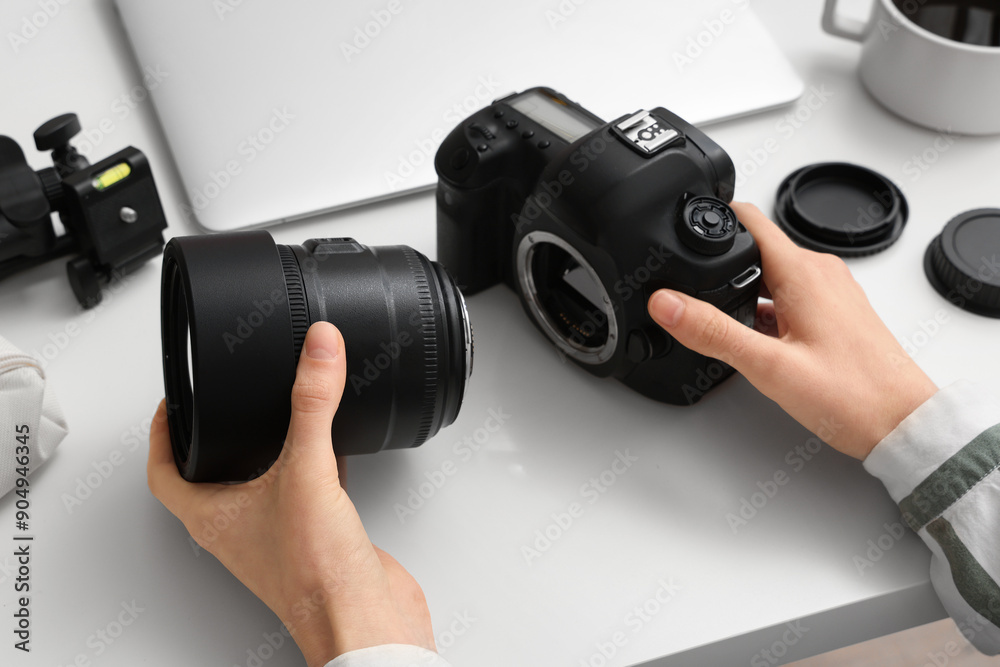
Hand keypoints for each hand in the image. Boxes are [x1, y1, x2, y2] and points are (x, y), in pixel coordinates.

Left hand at [148, 322, 435, 665]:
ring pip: (258, 488)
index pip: (163, 473)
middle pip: (207, 481)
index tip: (173, 404)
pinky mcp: (316, 537)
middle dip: (211, 442)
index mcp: (213, 517)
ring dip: (264, 456)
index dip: (161, 434)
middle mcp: (238, 529)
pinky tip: (336, 455)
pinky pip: (305, 495)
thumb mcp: (307, 471)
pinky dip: (314, 470)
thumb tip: (317, 349)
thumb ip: (312, 403)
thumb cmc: (316, 576)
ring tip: (273, 423)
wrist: (363, 618)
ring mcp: (277, 536)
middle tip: (215, 409)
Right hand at [648, 202, 936, 459]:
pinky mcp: (836, 313)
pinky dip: (767, 312)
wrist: (903, 424)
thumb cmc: (853, 396)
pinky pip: (790, 297)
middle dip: (722, 266)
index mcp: (802, 272)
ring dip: (744, 293)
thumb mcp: (768, 366)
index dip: (713, 218)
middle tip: (693, 296)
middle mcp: (819, 273)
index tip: (685, 231)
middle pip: (756, 248)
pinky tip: (760, 346)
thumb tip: (666, 303)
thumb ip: (712, 332)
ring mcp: (831, 292)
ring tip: (726, 329)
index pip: (749, 218)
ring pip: (772, 275)